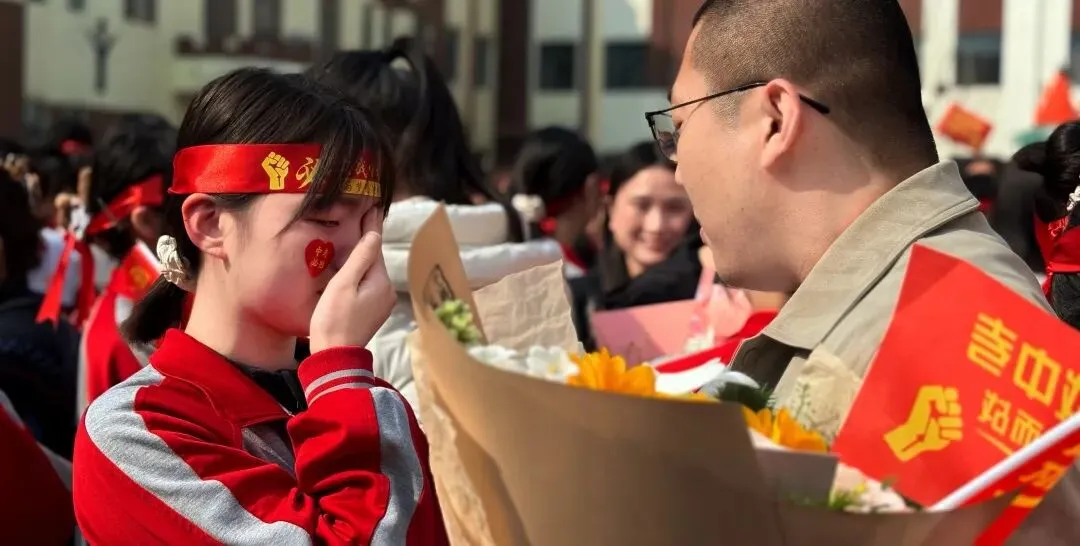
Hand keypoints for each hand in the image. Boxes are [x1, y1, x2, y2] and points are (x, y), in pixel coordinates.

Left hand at [261, 152, 289, 189]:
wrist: (275, 178)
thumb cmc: (270, 172)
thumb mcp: (265, 165)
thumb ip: (266, 160)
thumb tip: (268, 157)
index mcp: (272, 159)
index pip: (273, 154)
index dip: (272, 155)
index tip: (270, 159)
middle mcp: (277, 160)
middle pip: (278, 156)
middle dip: (276, 159)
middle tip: (274, 163)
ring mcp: (281, 163)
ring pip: (283, 158)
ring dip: (280, 162)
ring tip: (278, 167)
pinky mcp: (285, 165)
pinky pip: (287, 161)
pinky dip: (284, 164)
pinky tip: (281, 168)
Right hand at [308, 210, 394, 352]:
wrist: (335, 356)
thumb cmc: (334, 319)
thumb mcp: (344, 285)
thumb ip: (359, 259)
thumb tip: (375, 235)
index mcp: (381, 282)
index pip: (375, 246)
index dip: (372, 225)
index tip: (374, 205)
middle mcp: (386, 291)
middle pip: (374, 259)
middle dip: (369, 239)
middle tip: (366, 213)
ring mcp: (381, 303)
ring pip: (371, 271)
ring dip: (363, 255)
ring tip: (358, 233)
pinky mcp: (372, 311)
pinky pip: (367, 283)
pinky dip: (361, 271)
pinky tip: (353, 264)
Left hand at [884, 385, 962, 461]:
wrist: (909, 434)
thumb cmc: (914, 414)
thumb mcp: (922, 396)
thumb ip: (936, 393)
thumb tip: (945, 408)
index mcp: (938, 400)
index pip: (953, 393)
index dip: (951, 395)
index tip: (942, 398)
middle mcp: (944, 412)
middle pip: (958, 408)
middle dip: (951, 409)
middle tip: (940, 412)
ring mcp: (946, 425)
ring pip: (959, 422)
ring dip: (949, 422)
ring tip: (938, 423)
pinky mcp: (948, 437)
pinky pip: (959, 434)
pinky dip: (950, 433)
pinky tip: (940, 433)